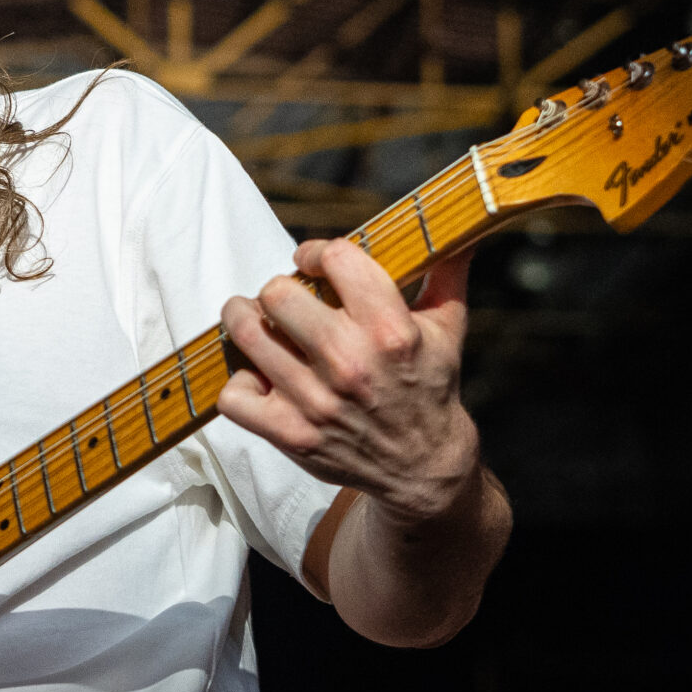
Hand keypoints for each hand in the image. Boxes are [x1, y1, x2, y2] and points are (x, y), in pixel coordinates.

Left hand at [220, 238, 479, 522]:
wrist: (424, 466)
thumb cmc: (430, 387)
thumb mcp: (448, 328)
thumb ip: (446, 272)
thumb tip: (457, 226)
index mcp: (390, 330)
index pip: (333, 258)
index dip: (314, 253)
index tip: (312, 263)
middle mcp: (351, 362)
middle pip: (276, 293)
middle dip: (278, 290)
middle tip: (284, 301)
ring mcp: (316, 401)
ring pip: (246, 333)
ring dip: (243, 322)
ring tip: (255, 323)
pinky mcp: (290, 434)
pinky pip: (234, 394)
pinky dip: (240, 383)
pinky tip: (261, 378)